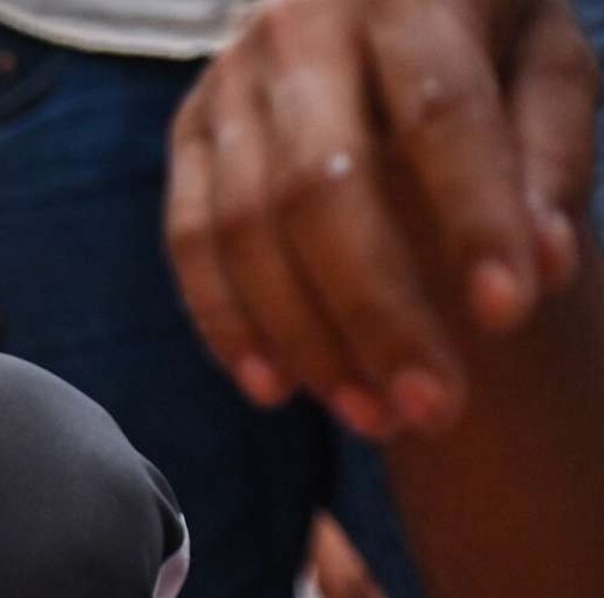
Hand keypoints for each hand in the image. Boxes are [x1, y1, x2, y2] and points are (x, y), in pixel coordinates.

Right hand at [166, 0, 597, 435]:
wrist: (377, 4)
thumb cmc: (485, 41)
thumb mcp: (545, 67)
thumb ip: (549, 157)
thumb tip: (539, 271)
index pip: (439, 111)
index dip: (473, 215)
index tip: (508, 315)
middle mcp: (301, 24)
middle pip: (320, 185)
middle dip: (374, 312)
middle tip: (428, 410)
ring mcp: (230, 80)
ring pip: (245, 226)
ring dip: (305, 337)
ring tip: (371, 416)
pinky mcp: (188, 129)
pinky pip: (190, 240)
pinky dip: (228, 323)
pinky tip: (277, 389)